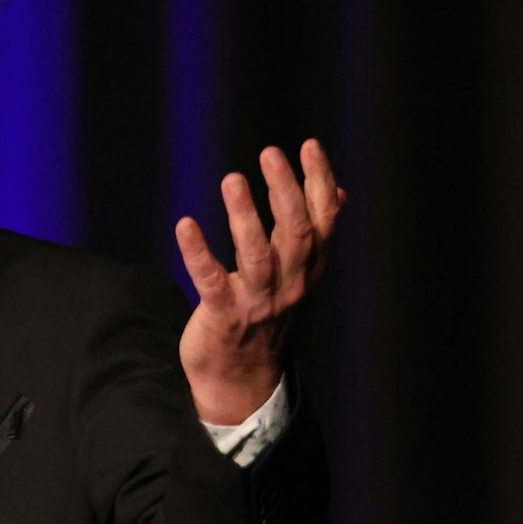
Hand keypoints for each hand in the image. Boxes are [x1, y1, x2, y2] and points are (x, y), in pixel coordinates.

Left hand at [175, 139, 343, 424]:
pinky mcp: (222, 316)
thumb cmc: (265, 316)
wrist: (240, 377)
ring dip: (246, 216)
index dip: (318, 183)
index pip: (322, 222)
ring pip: (257, 255)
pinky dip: (197, 252)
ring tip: (233, 180)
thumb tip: (337, 193)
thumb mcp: (297, 276)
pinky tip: (184, 225)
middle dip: (286, 191)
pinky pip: (209, 280)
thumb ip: (313, 235)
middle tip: (270, 154)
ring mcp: (256, 302)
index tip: (309, 146)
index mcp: (308, 271)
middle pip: (294, 233)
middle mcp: (289, 285)